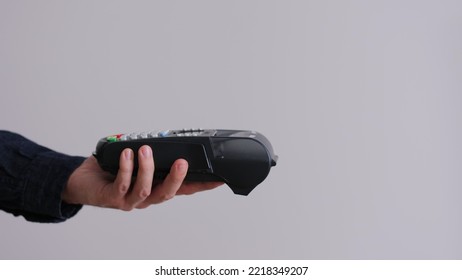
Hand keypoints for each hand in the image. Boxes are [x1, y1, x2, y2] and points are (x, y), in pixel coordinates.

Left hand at [62, 145, 222, 209]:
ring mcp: (129, 200)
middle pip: (167, 194)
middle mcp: (146, 197)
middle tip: (183, 162)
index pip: (184, 188)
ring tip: (146, 150)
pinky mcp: (112, 198)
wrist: (82, 182)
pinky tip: (127, 154)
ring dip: (147, 169)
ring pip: (145, 190)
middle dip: (177, 178)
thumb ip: (153, 154)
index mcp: (156, 188)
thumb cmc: (111, 170)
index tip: (219, 179)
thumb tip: (166, 137)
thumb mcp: (138, 160)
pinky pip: (122, 184)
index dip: (202, 185)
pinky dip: (126, 168)